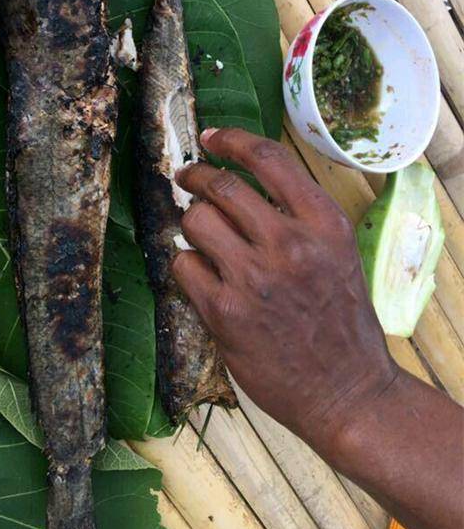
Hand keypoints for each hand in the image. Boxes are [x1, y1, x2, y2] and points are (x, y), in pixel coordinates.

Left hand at [172, 127, 397, 457]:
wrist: (346, 390)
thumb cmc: (341, 320)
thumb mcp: (338, 253)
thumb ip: (297, 215)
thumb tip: (242, 182)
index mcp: (323, 222)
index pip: (268, 158)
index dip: (231, 140)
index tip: (210, 138)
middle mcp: (289, 243)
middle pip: (222, 185)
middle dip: (196, 176)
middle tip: (187, 177)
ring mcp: (254, 278)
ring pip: (196, 220)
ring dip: (190, 222)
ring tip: (199, 234)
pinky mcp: (224, 311)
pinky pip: (183, 264)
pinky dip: (186, 263)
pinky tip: (199, 273)